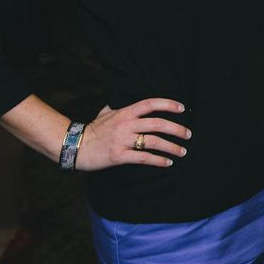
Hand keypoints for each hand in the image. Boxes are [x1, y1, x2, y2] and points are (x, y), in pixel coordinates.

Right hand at [75, 99, 190, 171]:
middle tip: (188, 135)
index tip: (182, 108)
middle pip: (158, 124)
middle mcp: (126, 125)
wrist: (75, 147)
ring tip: (182, 151)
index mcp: (125, 112)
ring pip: (154, 142)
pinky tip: (167, 162)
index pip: (150, 104)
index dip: (168, 104)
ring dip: (172, 147)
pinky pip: (143, 158)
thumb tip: (126, 101)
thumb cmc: (92, 129)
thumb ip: (118, 106)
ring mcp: (123, 140)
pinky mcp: (119, 156)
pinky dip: (158, 161)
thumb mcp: (105, 112)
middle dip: (177, 129)